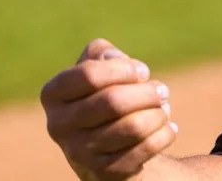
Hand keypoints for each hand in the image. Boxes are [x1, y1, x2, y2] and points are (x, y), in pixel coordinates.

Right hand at [41, 39, 177, 180]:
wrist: (108, 146)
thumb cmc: (105, 95)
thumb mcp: (98, 67)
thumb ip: (102, 52)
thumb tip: (114, 58)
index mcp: (53, 94)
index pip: (89, 75)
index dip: (124, 69)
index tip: (143, 71)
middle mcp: (58, 125)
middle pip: (113, 101)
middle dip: (147, 92)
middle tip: (162, 91)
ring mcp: (78, 153)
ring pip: (132, 127)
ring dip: (158, 114)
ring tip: (163, 109)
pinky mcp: (102, 173)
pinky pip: (144, 150)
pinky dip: (164, 134)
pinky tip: (168, 128)